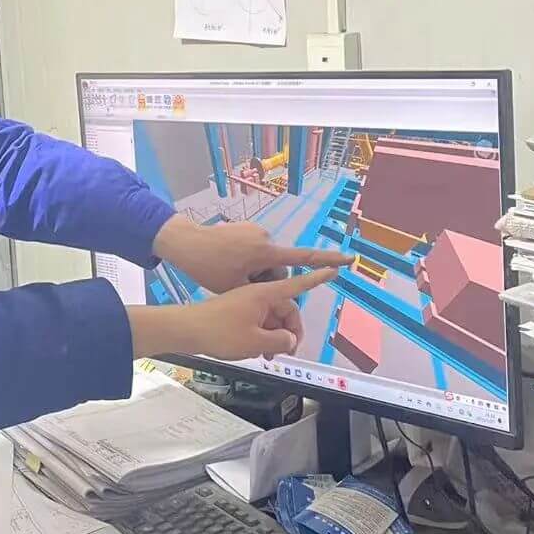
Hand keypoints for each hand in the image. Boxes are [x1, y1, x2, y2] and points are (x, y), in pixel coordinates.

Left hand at [127, 269, 338, 361]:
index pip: (298, 283)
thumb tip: (290, 338)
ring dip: (272, 331)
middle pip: (284, 307)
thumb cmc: (219, 331)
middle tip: (281, 354)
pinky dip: (258, 325)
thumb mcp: (254, 342)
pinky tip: (248, 343)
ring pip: (269, 312)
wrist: (185, 326)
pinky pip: (256, 309)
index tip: (337, 268)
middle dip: (287, 330)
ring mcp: (245, 292)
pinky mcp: (235, 298)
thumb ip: (279, 340)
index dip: (318, 278)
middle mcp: (258, 288)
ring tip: (261, 353)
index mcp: (265, 292)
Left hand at [154, 215, 351, 294]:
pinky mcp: (245, 229)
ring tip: (231, 277)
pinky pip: (255, 252)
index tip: (348, 260)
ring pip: (266, 263)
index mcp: (266, 253)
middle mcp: (265, 238)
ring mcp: (255, 232)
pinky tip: (228, 266)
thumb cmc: (208, 268)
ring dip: (256, 274)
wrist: (185, 241)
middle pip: (278, 270)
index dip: (328, 262)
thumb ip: (264, 297)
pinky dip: (247, 263)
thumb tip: (280, 305)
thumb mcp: (238, 289)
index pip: (304, 259)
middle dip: (267, 283)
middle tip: (244, 290)